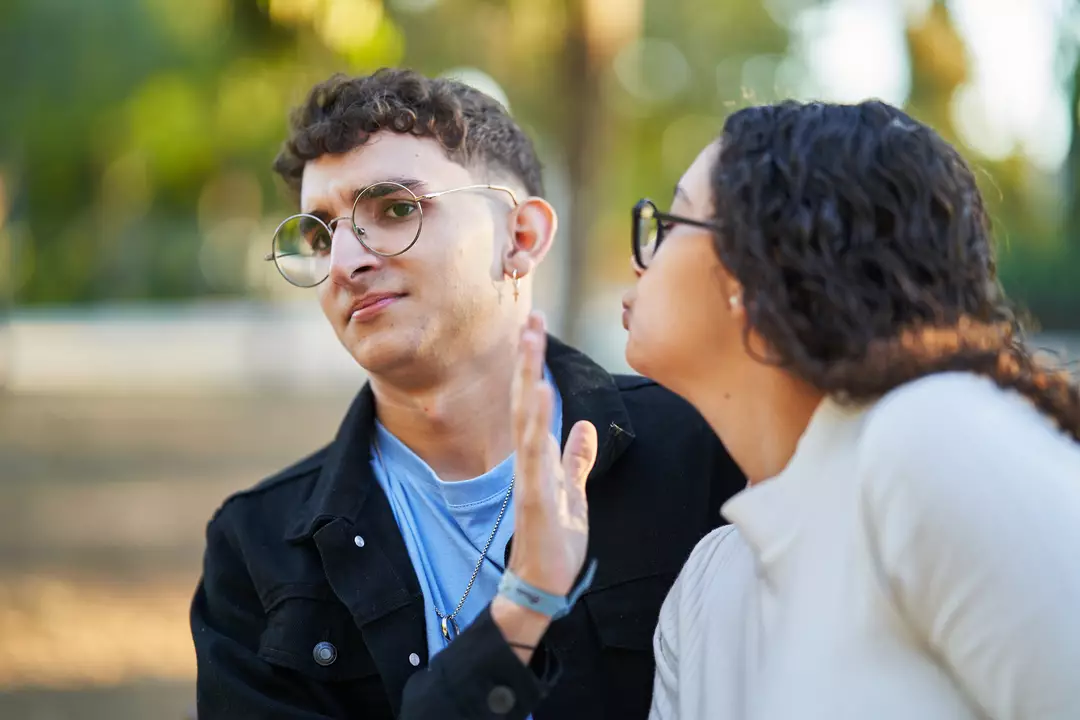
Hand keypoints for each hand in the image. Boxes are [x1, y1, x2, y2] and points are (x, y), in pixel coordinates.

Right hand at [507, 312, 597, 597]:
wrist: (545, 584)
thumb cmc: (555, 540)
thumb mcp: (573, 492)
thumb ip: (576, 460)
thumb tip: (585, 428)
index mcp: (538, 456)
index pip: (534, 402)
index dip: (534, 366)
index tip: (536, 329)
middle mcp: (529, 460)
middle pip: (525, 400)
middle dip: (527, 359)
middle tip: (530, 319)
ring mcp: (529, 477)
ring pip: (525, 419)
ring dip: (527, 379)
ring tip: (531, 343)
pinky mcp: (535, 497)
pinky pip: (535, 454)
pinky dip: (538, 423)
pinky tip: (541, 394)